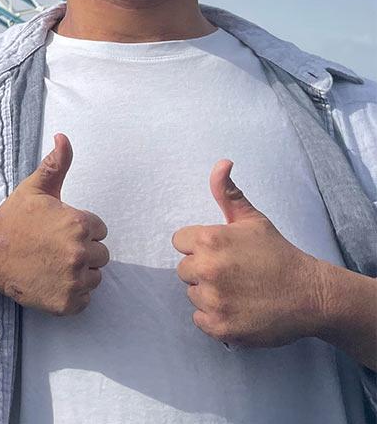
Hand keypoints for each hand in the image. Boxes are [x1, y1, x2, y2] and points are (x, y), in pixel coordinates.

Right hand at [0, 133, 108, 314]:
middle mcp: (80, 253)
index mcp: (78, 224)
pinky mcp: (68, 303)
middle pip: (101, 255)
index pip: (99, 230)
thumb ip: (56, 164)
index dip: (80, 228)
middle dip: (83, 251)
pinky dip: (72, 293)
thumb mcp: (35, 188)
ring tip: (53, 263)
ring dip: (80, 273)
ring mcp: (74, 280)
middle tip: (55, 248)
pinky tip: (52, 280)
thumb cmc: (14, 219)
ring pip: (95, 277)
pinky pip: (85, 299)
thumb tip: (63, 137)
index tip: (58, 230)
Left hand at [172, 159, 326, 347]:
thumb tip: (222, 163)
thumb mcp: (252, 219)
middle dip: (204, 271)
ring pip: (193, 295)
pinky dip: (215, 319)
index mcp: (209, 239)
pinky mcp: (220, 327)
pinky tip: (238, 310)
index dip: (199, 247)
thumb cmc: (278, 254)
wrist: (311, 295)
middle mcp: (207, 268)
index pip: (180, 242)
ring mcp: (213, 300)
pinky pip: (200, 321)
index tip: (222, 253)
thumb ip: (228, 192)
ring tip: (239, 292)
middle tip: (234, 274)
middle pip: (184, 269)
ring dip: (210, 295)